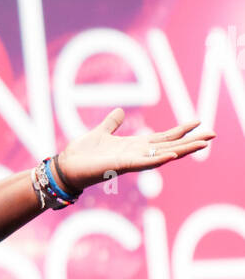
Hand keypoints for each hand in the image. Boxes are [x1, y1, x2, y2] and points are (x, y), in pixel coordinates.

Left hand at [56, 108, 215, 191]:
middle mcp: (137, 154)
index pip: (163, 137)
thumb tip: (120, 111)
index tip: (199, 122)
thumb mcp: (100, 132)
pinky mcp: (121, 166)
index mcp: (134, 146)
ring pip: (163, 154)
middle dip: (191, 141)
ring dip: (183, 149)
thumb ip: (112, 123)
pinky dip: (159, 158)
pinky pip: (144, 162)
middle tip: (213, 134)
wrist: (66, 167)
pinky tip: (174, 154)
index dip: (181, 131)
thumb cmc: (82, 153)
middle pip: (170, 145)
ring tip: (203, 144)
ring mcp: (131, 161)